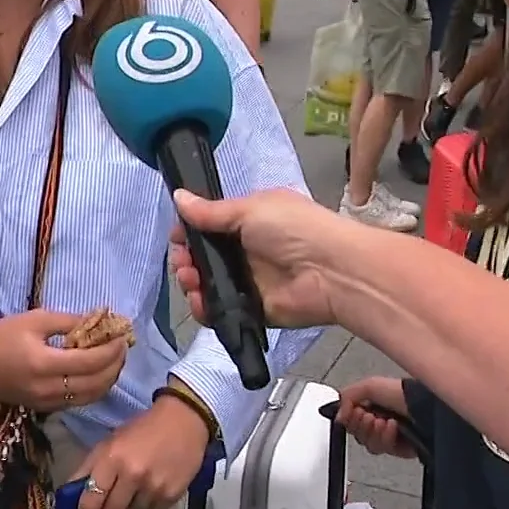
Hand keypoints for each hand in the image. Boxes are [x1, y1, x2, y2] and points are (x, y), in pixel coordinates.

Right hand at [0, 310, 127, 410]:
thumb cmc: (1, 335)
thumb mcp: (34, 319)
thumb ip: (68, 321)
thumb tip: (98, 321)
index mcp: (44, 364)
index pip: (91, 362)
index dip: (112, 350)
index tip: (122, 336)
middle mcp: (48, 389)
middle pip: (96, 383)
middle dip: (116, 365)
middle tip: (123, 347)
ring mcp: (47, 403)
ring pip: (90, 397)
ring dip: (108, 379)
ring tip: (114, 360)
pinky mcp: (44, 409)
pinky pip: (78, 402)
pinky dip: (94, 389)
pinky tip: (97, 374)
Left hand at [68, 397, 211, 508]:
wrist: (185, 421)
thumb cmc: (143, 429)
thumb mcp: (110, 442)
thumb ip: (89, 468)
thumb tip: (70, 493)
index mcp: (112, 458)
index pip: (91, 499)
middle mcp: (132, 475)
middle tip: (111, 499)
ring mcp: (154, 487)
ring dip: (130, 504)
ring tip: (138, 485)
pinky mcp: (172, 495)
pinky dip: (149, 503)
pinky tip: (154, 484)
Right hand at [167, 188, 352, 329]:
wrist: (331, 271)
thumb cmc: (293, 229)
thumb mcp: (250, 210)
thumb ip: (211, 211)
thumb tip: (178, 196)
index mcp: (248, 222)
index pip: (208, 227)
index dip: (188, 232)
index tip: (177, 236)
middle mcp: (245, 251)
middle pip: (202, 257)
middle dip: (185, 258)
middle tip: (184, 261)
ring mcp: (247, 282)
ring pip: (206, 284)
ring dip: (191, 281)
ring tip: (191, 279)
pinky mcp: (251, 309)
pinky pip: (219, 311)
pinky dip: (204, 308)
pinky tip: (200, 301)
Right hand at [336, 378, 419, 459]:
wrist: (423, 405)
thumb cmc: (402, 392)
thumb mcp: (369, 385)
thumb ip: (347, 397)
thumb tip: (339, 416)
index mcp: (371, 406)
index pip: (349, 421)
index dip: (348, 418)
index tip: (352, 412)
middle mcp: (379, 421)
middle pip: (357, 434)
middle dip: (361, 425)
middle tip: (368, 416)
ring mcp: (389, 436)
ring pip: (368, 444)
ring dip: (373, 432)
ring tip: (381, 420)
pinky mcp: (399, 448)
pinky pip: (383, 449)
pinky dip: (386, 437)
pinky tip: (392, 426)